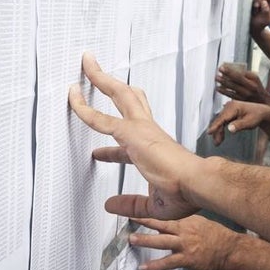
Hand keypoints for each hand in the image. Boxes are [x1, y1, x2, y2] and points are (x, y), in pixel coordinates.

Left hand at [68, 52, 200, 219]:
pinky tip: (72, 97)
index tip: (98, 154)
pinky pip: (100, 118)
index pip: (128, 142)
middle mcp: (148, 131)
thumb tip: (112, 206)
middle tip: (96, 72)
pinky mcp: (132, 132)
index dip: (111, 150)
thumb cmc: (187, 193)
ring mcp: (141, 128)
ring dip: (100, 78)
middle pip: (127, 98)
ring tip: (87, 63)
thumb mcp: (154, 205)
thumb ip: (132, 205)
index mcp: (154, 147)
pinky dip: (83, 107)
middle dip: (110, 84)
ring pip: (119, 93)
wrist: (197, 184)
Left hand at [129, 215, 239, 269]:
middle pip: (160, 223)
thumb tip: (170, 217)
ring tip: (132, 240)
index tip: (135, 207)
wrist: (230, 250)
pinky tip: (144, 267)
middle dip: (143, 220)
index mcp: (186, 220)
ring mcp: (185, 245)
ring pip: (162, 241)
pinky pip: (168, 262)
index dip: (149, 210)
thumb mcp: (200, 221)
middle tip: (128, 217)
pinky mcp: (187, 259)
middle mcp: (184, 230)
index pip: (165, 213)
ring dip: (145, 240)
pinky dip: (155, 265)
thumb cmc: (216, 236)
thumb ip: (184, 220)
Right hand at [207, 100, 269, 145]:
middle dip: (217, 132)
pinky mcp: (229, 112)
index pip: (222, 118)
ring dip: (218, 131)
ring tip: (218, 142)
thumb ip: (239, 125)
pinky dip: (221, 128)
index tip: (209, 132)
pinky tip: (221, 136)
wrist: (261, 112)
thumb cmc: (256, 116)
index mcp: (233, 107)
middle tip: (216, 143)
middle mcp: (229, 106)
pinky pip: (223, 121)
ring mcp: (228, 109)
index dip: (215, 126)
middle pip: (219, 120)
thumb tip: (229, 129)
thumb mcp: (249, 122)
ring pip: (220, 121)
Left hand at [216, 63, 269, 102]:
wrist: (264, 102)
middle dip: (224, 80)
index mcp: (252, 82)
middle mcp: (249, 90)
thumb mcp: (255, 78)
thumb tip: (232, 70)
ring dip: (223, 87)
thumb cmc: (257, 88)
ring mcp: (245, 97)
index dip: (229, 72)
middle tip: (216, 76)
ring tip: (217, 83)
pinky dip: (225, 92)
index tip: (221, 68)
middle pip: (234, 84)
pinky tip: (219, 89)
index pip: (239, 76)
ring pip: (232, 91)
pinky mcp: (242, 102)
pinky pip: (231, 97)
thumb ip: (245, 74)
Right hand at [249, 0, 269, 33]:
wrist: (255, 27)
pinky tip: (254, 9)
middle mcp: (269, 3)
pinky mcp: (256, 3)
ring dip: (257, 1)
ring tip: (256, 8)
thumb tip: (263, 1)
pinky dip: (254, 3)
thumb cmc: (262, 24)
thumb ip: (266, 10)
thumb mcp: (266, 19)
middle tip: (258, 5)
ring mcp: (262, 3)